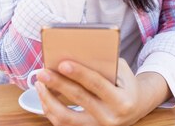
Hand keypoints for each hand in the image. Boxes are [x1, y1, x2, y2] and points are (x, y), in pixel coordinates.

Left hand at [34, 59, 170, 125]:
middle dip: (58, 84)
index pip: (97, 85)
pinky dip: (51, 109)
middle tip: (43, 72)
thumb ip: (105, 64)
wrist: (134, 107)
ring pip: (66, 118)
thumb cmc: (125, 83)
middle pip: (79, 99)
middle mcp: (109, 118)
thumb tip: (77, 55)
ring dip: (49, 100)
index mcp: (121, 101)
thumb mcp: (122, 71)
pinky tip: (44, 96)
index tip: (63, 64)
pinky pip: (63, 124)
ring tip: (39, 84)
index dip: (80, 73)